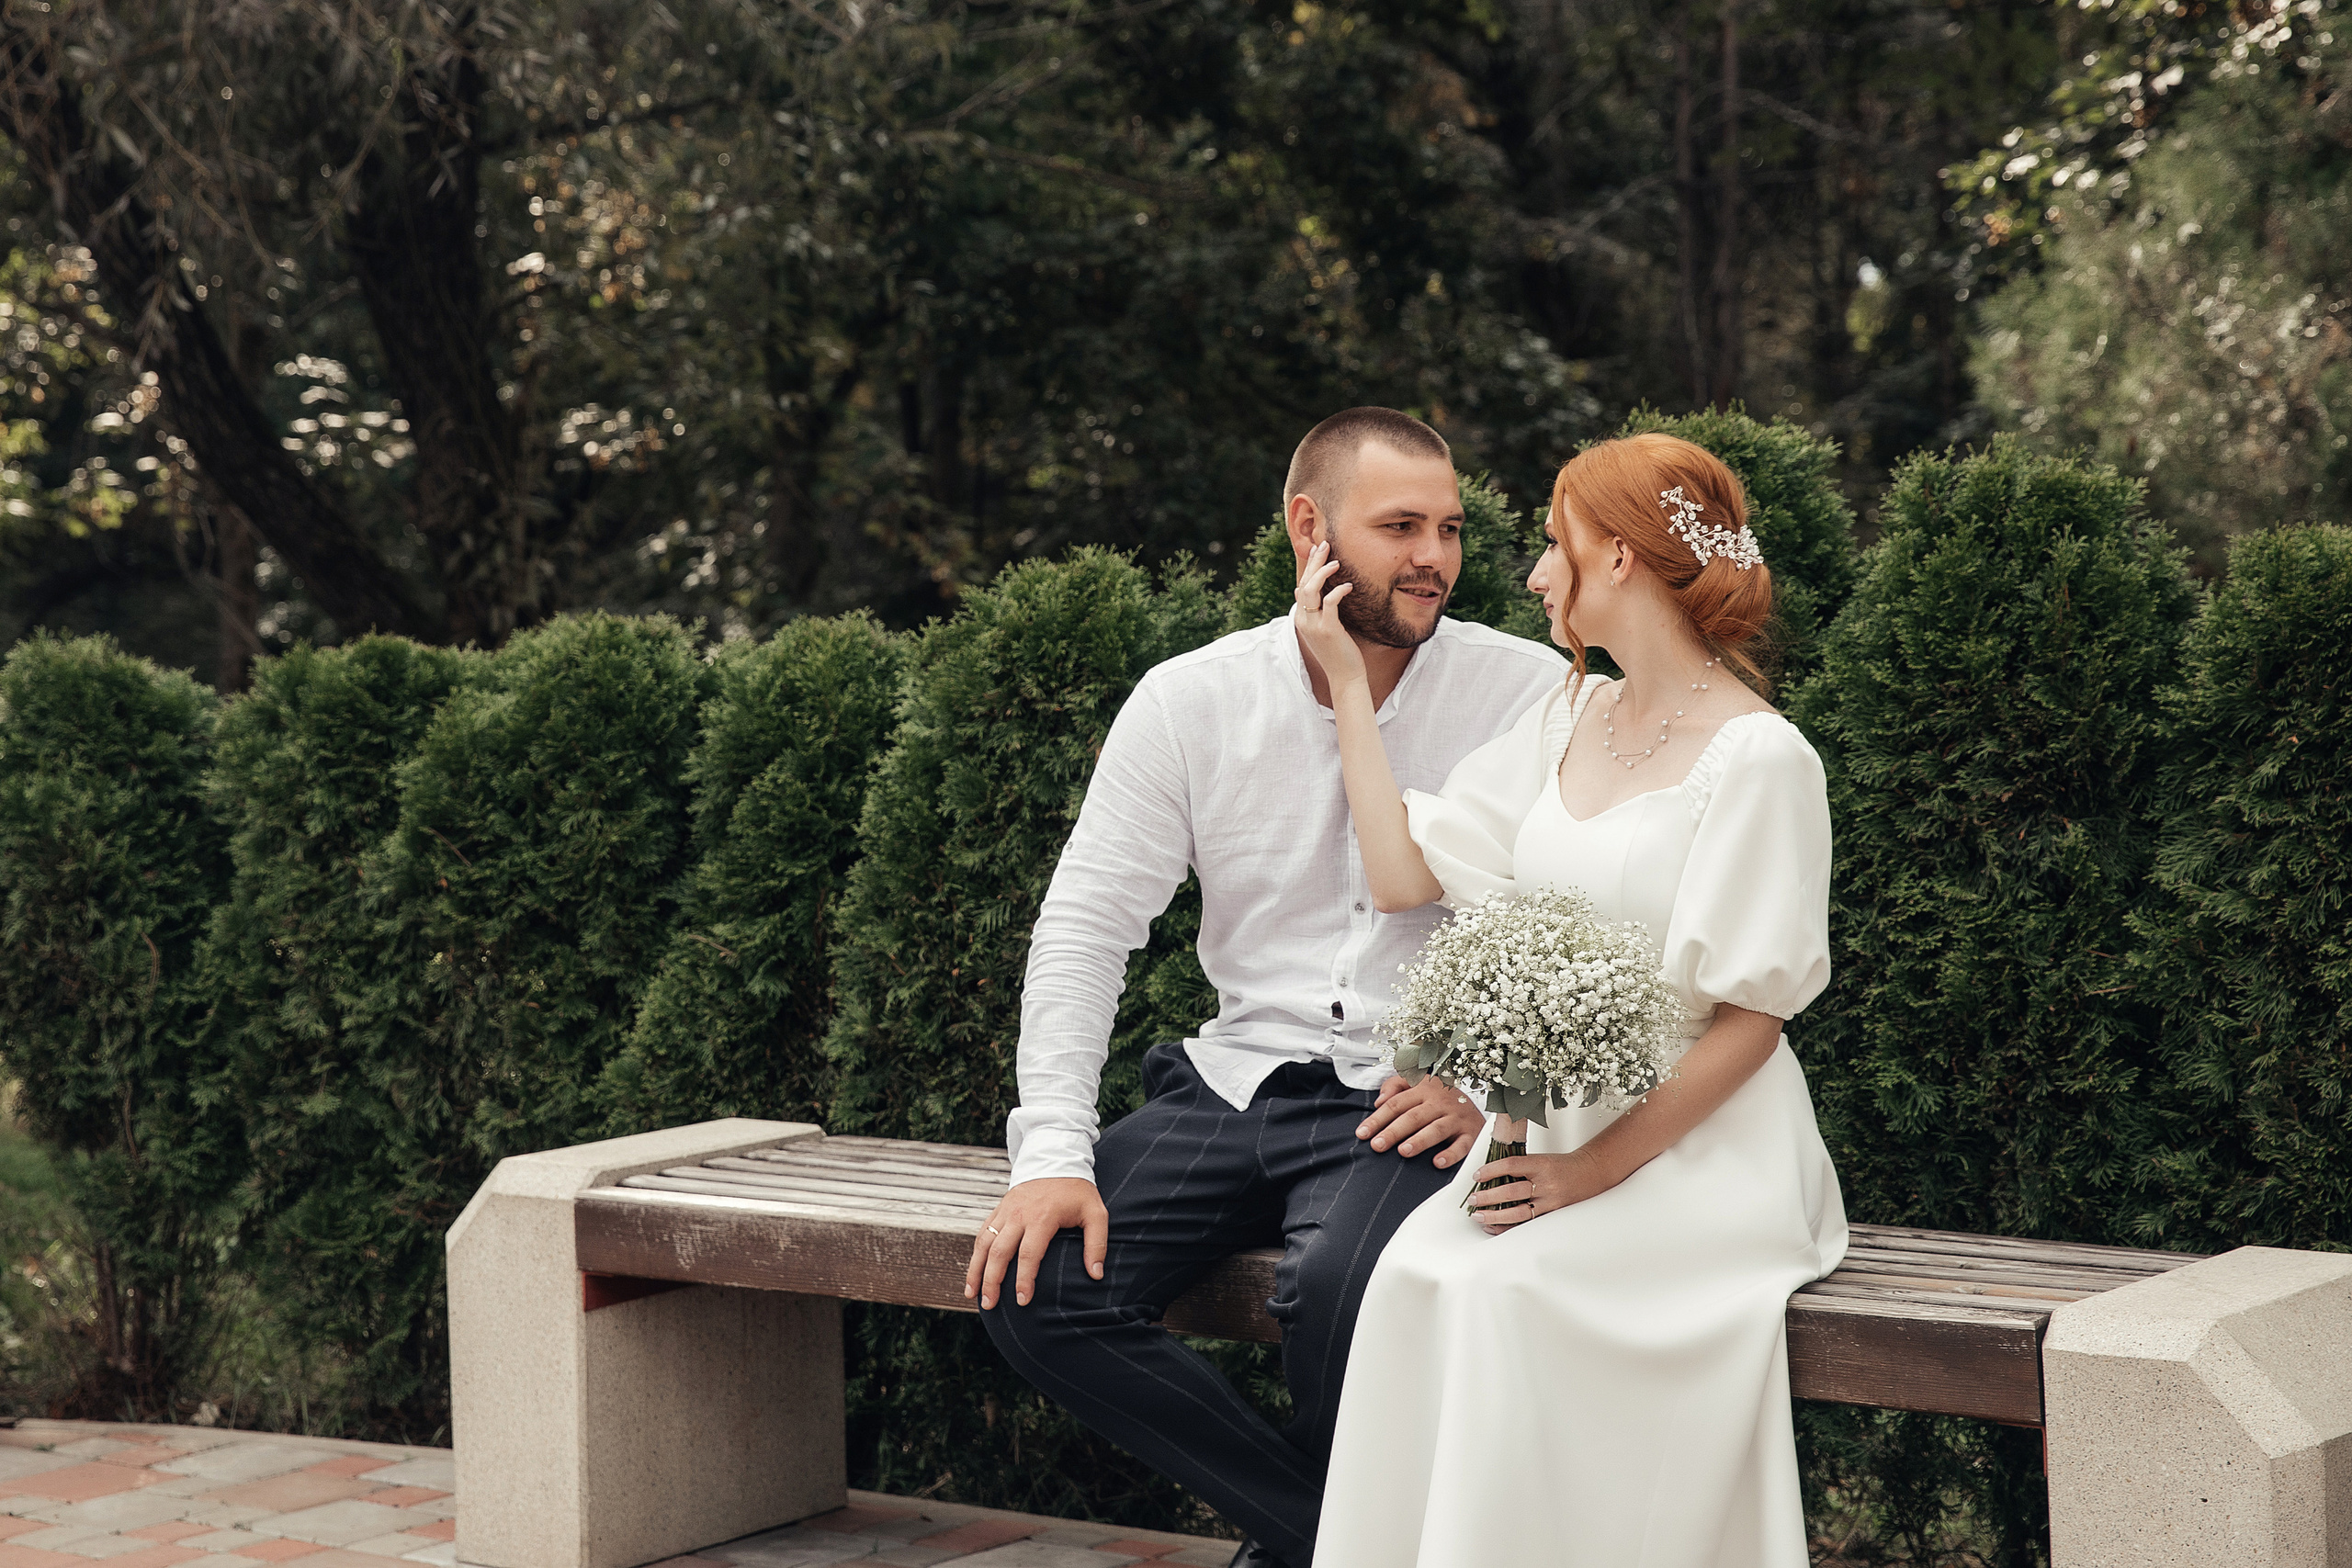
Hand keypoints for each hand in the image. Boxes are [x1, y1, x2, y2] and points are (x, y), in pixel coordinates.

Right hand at [965, 1177, 1105, 1309]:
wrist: (1055, 1159)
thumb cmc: (1077, 1191)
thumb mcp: (1095, 1213)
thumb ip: (1097, 1244)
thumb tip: (1096, 1275)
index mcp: (1042, 1217)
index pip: (1029, 1254)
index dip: (1024, 1279)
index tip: (1022, 1301)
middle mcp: (1019, 1215)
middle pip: (999, 1252)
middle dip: (992, 1281)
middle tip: (989, 1305)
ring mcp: (1006, 1211)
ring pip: (984, 1243)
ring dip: (976, 1270)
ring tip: (971, 1294)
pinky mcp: (999, 1209)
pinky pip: (982, 1233)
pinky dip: (975, 1254)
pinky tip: (973, 1272)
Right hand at [1292, 540, 1368, 691]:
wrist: (1344, 677)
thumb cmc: (1339, 653)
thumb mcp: (1326, 629)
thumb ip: (1322, 612)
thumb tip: (1324, 593)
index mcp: (1302, 618)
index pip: (1302, 586)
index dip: (1309, 567)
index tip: (1318, 550)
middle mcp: (1303, 620)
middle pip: (1304, 583)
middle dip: (1314, 562)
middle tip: (1325, 544)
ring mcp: (1313, 625)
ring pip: (1310, 590)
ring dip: (1322, 573)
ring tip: (1336, 562)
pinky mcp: (1327, 630)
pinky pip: (1329, 604)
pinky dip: (1338, 591)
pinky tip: (1348, 586)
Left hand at [1358, 1074, 1484, 1168]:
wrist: (1487, 1109)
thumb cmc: (1440, 1099)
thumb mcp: (1418, 1084)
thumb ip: (1395, 1087)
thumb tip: (1378, 1102)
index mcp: (1424, 1089)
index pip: (1396, 1104)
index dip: (1377, 1118)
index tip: (1362, 1134)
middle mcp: (1440, 1102)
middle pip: (1413, 1117)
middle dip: (1394, 1131)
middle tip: (1377, 1145)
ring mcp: (1457, 1118)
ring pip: (1436, 1129)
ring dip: (1419, 1141)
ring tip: (1403, 1151)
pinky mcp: (1471, 1134)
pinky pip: (1462, 1145)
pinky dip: (1451, 1154)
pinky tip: (1437, 1163)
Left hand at [1466, 1147, 1617, 1234]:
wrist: (1589, 1173)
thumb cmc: (1561, 1165)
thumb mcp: (1540, 1159)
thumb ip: (1519, 1167)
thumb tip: (1489, 1175)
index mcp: (1541, 1165)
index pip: (1511, 1165)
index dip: (1491, 1170)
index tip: (1476, 1176)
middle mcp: (1546, 1184)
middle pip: (1512, 1192)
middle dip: (1488, 1197)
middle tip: (1472, 1199)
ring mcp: (1550, 1201)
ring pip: (1518, 1212)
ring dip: (1494, 1215)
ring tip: (1478, 1215)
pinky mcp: (1552, 1214)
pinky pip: (1526, 1224)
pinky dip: (1507, 1227)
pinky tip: (1493, 1226)